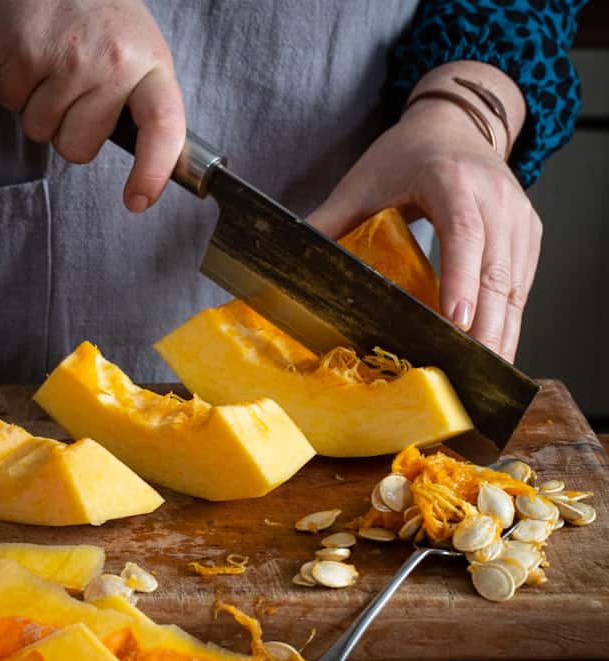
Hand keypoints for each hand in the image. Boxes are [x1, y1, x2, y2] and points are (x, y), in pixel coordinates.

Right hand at [0, 0, 184, 211]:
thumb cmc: (103, 15)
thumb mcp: (141, 53)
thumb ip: (143, 104)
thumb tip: (153, 163)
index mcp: (151, 67)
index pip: (163, 128)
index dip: (152, 172)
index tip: (138, 200)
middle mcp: (112, 64)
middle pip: (79, 148)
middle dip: (69, 135)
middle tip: (73, 97)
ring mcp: (67, 59)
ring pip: (41, 131)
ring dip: (40, 110)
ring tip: (52, 69)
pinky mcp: (23, 52)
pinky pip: (10, 102)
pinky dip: (14, 88)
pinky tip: (30, 56)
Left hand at [307, 99, 540, 363]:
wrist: (455, 126)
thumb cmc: (406, 155)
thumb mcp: (362, 182)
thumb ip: (330, 220)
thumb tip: (291, 258)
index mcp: (452, 181)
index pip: (462, 233)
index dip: (460, 279)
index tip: (456, 322)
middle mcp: (495, 198)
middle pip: (497, 270)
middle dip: (487, 326)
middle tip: (472, 373)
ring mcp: (518, 218)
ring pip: (516, 284)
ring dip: (503, 332)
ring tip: (487, 375)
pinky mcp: (528, 235)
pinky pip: (523, 284)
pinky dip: (510, 319)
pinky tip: (496, 350)